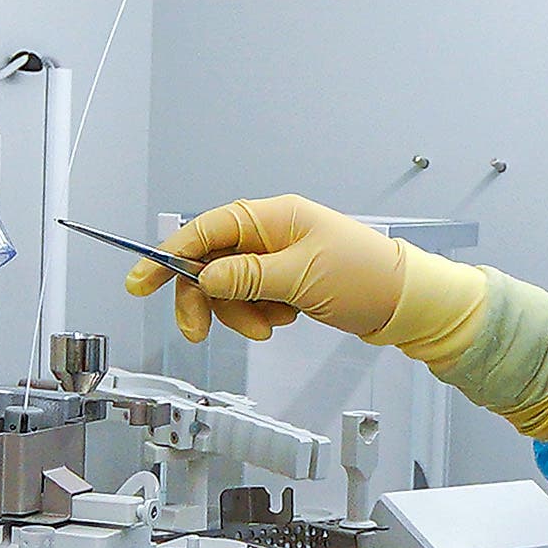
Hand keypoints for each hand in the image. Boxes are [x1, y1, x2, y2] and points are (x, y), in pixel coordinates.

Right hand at [133, 195, 414, 345]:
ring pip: (229, 287)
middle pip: (211, 263)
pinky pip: (252, 298)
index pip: (206, 230)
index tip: (142, 281)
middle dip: (203, 299)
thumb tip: (204, 277)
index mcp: (273, 217)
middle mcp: (272, 232)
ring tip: (271, 324)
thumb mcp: (299, 278)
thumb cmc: (366, 278)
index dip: (170, 255)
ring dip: (239, 312)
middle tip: (197, 331)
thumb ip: (246, 277)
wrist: (405, 303)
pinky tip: (287, 318)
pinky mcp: (287, 281)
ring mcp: (279, 258)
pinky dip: (260, 314)